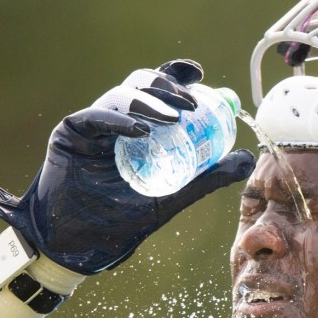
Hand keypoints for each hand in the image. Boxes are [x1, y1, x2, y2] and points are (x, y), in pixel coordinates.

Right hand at [0, 60, 254, 273]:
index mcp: (136, 128)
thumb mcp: (173, 196)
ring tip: (175, 120)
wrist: (82, 242)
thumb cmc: (122, 220)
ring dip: (150, 103)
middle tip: (192, 104)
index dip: (176, 76)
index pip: (157, 92)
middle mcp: (113, 120)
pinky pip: (96, 117)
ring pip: (121, 96)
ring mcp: (91, 124)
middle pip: (140, 85)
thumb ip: (207, 178)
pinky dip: (120, 121)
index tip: (199, 76)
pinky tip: (141, 131)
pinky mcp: (70, 132)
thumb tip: (248, 159)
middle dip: (167, 87)